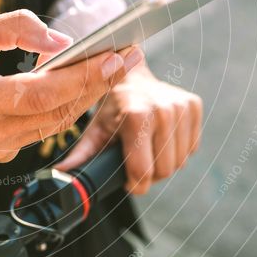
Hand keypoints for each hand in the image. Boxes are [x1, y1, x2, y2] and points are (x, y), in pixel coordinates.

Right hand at [0, 10, 142, 162]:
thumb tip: (62, 42)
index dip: (84, 76)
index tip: (115, 55)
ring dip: (87, 95)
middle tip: (128, 55)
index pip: (44, 93)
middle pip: (59, 111)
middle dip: (98, 83)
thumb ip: (18, 30)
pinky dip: (65, 106)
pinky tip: (82, 84)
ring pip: (57, 123)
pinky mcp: (2, 151)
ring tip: (113, 66)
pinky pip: (44, 129)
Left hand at [57, 61, 202, 193]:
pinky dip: (177, 150)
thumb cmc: (111, 107)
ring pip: (180, 162)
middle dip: (149, 174)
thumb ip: (82, 157)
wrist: (130, 73)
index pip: (143, 173)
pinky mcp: (194, 105)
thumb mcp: (94, 131)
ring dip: (164, 162)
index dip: (134, 184)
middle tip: (136, 162)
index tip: (127, 179)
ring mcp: (181, 106)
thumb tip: (62, 179)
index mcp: (136, 116)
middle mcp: (163, 109)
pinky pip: (191, 148)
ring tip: (148, 149)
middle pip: (163, 171)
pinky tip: (161, 137)